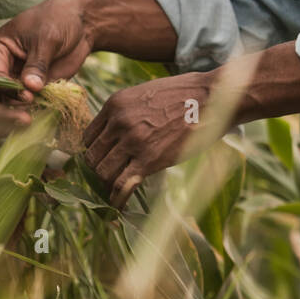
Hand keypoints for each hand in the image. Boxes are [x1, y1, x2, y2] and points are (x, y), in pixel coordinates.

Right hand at [0, 0, 97, 133]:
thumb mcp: (47, 38)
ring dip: (12, 122)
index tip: (28, 96)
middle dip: (3, 114)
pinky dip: (29, 120)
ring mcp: (13, 84)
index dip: (8, 92)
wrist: (81, 25)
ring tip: (32, 122)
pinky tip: (40, 123)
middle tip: (26, 119)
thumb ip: (38, 64)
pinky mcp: (30, 93)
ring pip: (1, 112)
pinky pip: (22, 112)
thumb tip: (29, 88)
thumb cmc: (59, 21)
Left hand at [83, 73, 211, 208]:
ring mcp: (133, 141)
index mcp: (115, 104)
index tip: (103, 159)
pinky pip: (122, 184)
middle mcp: (119, 122)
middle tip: (110, 176)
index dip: (95, 151)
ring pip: (103, 172)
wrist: (211, 98)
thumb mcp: (145, 94)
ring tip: (117, 188)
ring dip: (108, 183)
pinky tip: (118, 204)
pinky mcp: (149, 159)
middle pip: (92, 156)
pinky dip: (117, 197)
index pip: (88, 136)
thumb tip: (116, 134)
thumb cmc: (183, 95)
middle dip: (99, 169)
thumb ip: (126, 112)